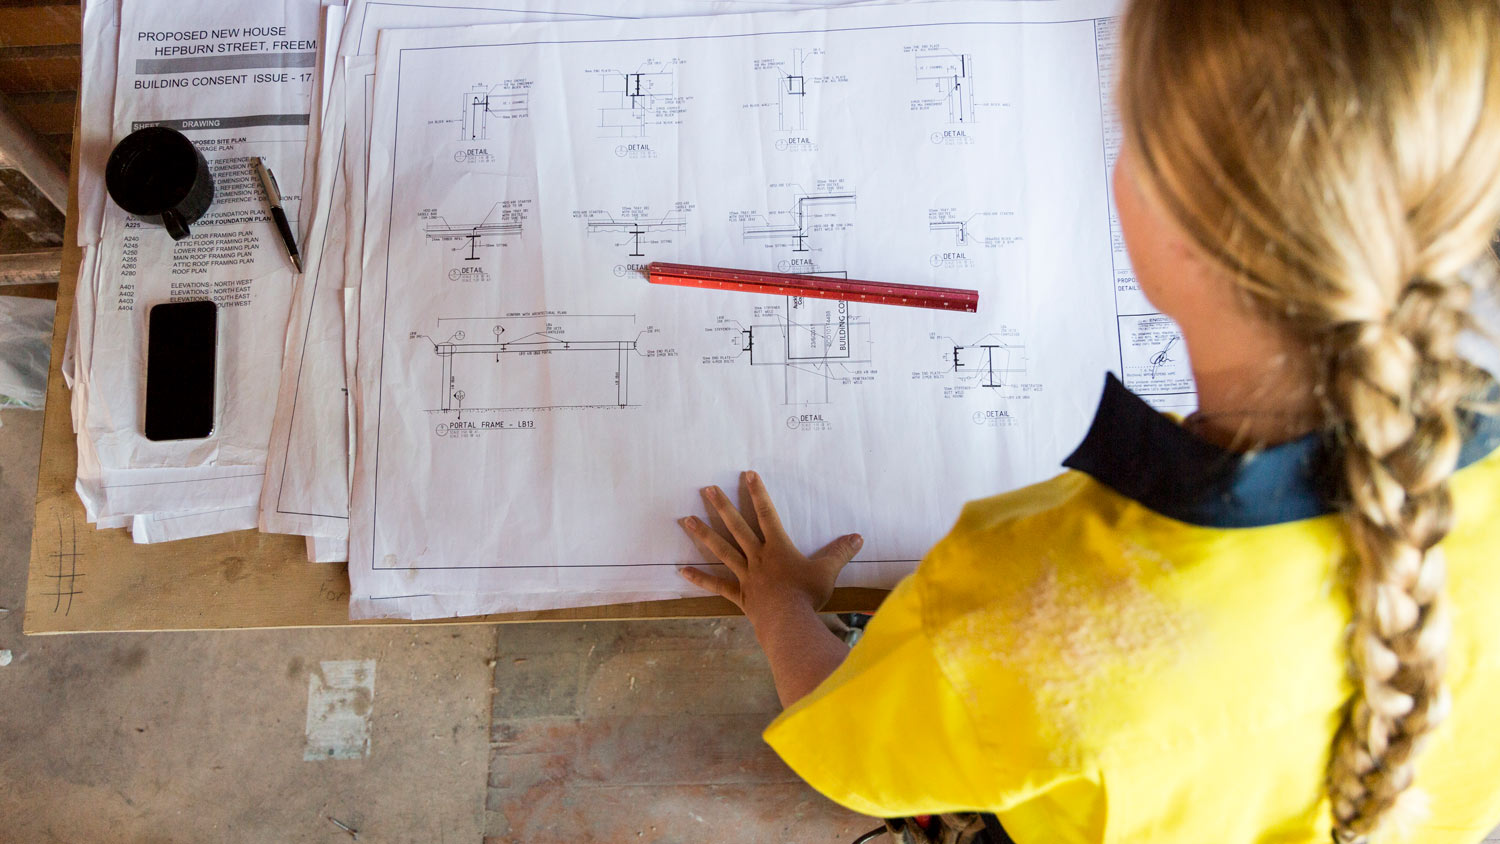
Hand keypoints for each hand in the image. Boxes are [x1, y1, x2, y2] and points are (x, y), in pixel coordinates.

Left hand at [677, 470, 862, 625]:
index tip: (747, 474)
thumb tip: (858, 537)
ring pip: (721, 550)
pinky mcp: (739, 595)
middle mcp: (757, 557)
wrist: (789, 623)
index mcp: (778, 548)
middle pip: (736, 527)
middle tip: (706, 488)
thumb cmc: (807, 596)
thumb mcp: (828, 571)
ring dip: (703, 534)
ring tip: (686, 519)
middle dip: (722, 506)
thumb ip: (841, 552)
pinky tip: (682, 570)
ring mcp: (745, 575)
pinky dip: (700, 578)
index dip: (758, 493)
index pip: (766, 513)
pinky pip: (716, 585)